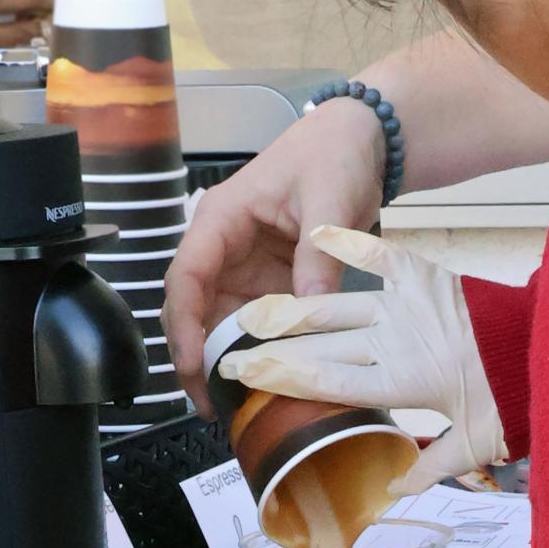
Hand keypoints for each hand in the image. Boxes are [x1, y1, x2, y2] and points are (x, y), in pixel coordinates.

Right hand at [163, 101, 386, 412]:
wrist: (363, 143)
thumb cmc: (334, 154)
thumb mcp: (329, 199)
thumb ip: (318, 254)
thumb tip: (309, 308)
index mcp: (221, 219)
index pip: (187, 277)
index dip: (185, 325)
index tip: (193, 365)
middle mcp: (225, 247)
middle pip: (197, 309)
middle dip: (198, 357)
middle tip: (211, 405)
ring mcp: (248, 266)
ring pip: (226, 321)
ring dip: (231, 359)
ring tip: (239, 405)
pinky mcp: (274, 280)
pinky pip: (262, 320)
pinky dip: (267, 348)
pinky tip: (275, 379)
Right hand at [219, 226, 505, 496]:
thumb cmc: (514, 394)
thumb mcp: (477, 443)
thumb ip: (430, 465)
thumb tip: (394, 490)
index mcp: (402, 381)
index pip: (325, 381)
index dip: (279, 379)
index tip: (242, 377)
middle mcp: (396, 339)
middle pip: (319, 345)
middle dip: (269, 350)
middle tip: (227, 353)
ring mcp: (409, 303)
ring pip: (337, 306)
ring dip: (293, 310)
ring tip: (253, 311)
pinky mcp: (427, 276)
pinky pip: (382, 257)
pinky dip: (354, 246)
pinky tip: (322, 235)